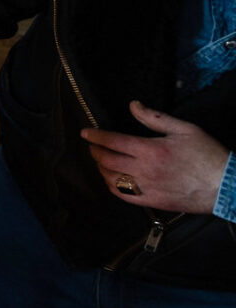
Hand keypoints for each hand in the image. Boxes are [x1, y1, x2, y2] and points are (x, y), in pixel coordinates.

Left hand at [84, 101, 229, 214]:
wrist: (226, 185)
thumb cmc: (208, 155)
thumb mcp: (185, 129)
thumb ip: (155, 117)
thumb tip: (133, 105)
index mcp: (151, 150)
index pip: (113, 141)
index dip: (96, 136)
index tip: (86, 133)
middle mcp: (145, 170)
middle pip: (107, 161)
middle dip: (95, 152)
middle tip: (92, 147)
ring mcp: (147, 188)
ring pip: (112, 179)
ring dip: (101, 169)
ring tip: (100, 161)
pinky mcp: (153, 202)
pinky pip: (124, 196)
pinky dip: (112, 187)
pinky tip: (111, 181)